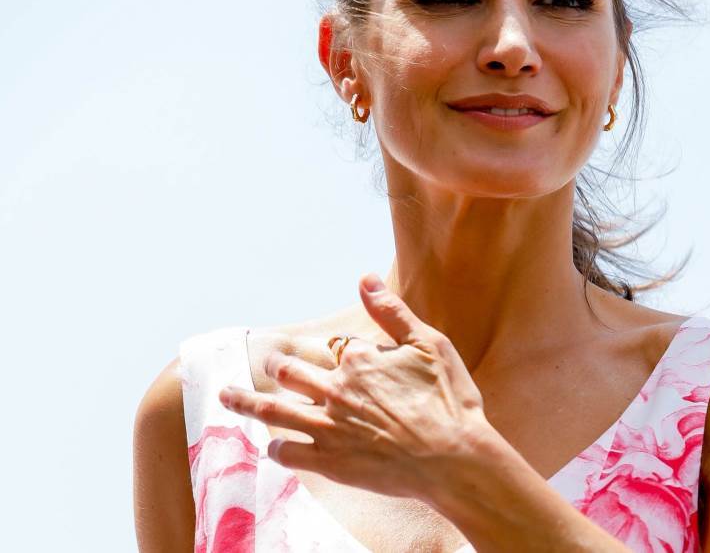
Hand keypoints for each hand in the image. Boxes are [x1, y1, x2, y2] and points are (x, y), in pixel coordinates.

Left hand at [218, 273, 489, 500]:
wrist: (454, 459)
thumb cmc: (449, 401)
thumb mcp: (428, 344)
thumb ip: (392, 312)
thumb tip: (365, 277)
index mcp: (359, 358)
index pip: (336, 347)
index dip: (340, 351)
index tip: (341, 354)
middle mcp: (336, 389)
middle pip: (290, 372)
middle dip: (275, 366)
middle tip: (266, 364)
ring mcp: (329, 427)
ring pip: (274, 410)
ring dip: (246, 401)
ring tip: (225, 396)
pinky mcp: (329, 462)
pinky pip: (289, 453)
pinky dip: (276, 447)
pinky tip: (273, 445)